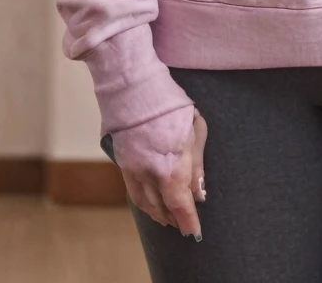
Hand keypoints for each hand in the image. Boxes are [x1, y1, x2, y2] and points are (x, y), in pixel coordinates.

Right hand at [114, 107, 207, 237]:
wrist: (135, 88)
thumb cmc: (171, 105)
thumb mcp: (195, 129)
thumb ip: (196, 164)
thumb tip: (198, 193)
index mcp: (170, 166)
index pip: (180, 204)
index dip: (188, 221)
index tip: (195, 233)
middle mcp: (149, 174)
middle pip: (163, 207)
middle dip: (175, 218)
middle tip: (186, 225)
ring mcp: (133, 170)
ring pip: (146, 203)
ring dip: (159, 214)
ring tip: (170, 219)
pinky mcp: (122, 164)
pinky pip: (134, 192)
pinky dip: (145, 203)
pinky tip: (153, 205)